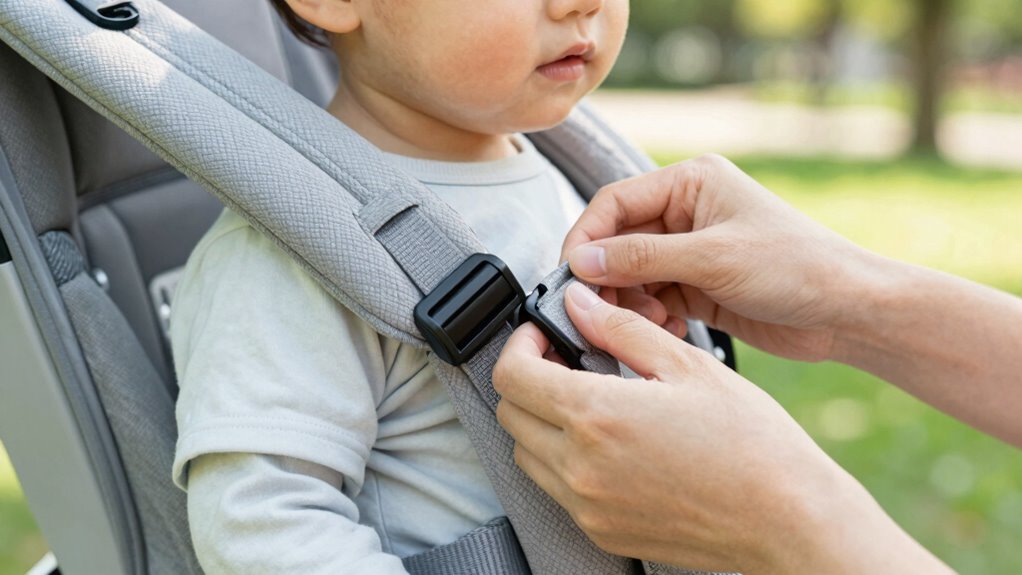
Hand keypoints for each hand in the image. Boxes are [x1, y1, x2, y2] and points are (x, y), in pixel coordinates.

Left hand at [494, 284, 952, 572]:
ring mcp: (588, 507)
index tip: (542, 334)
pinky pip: (556, 489)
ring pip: (527, 455)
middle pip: (511, 415)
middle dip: (528, 379)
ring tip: (589, 400)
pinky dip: (564, 460)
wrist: (788, 521)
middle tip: (565, 361)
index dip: (520, 344)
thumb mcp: (687, 365)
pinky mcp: (602, 532)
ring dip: (541, 421)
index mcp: (597, 416)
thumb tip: (578, 304)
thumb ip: (620, 330)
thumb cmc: (752, 444)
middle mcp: (581, 468)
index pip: (512, 375)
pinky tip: (607, 442)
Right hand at [561, 154, 874, 361]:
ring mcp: (691, 251)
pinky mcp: (698, 286)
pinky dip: (649, 316)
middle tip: (597, 309)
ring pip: (632, 274)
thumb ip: (640, 258)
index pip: (615, 203)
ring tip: (641, 323)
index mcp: (691, 184)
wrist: (848, 312)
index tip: (570, 274)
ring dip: (628, 301)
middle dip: (607, 276)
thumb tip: (580, 262)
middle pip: (618, 240)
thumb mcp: (712, 258)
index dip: (587, 237)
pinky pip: (653, 299)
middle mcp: (686, 213)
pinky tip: (665, 330)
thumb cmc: (796, 267)